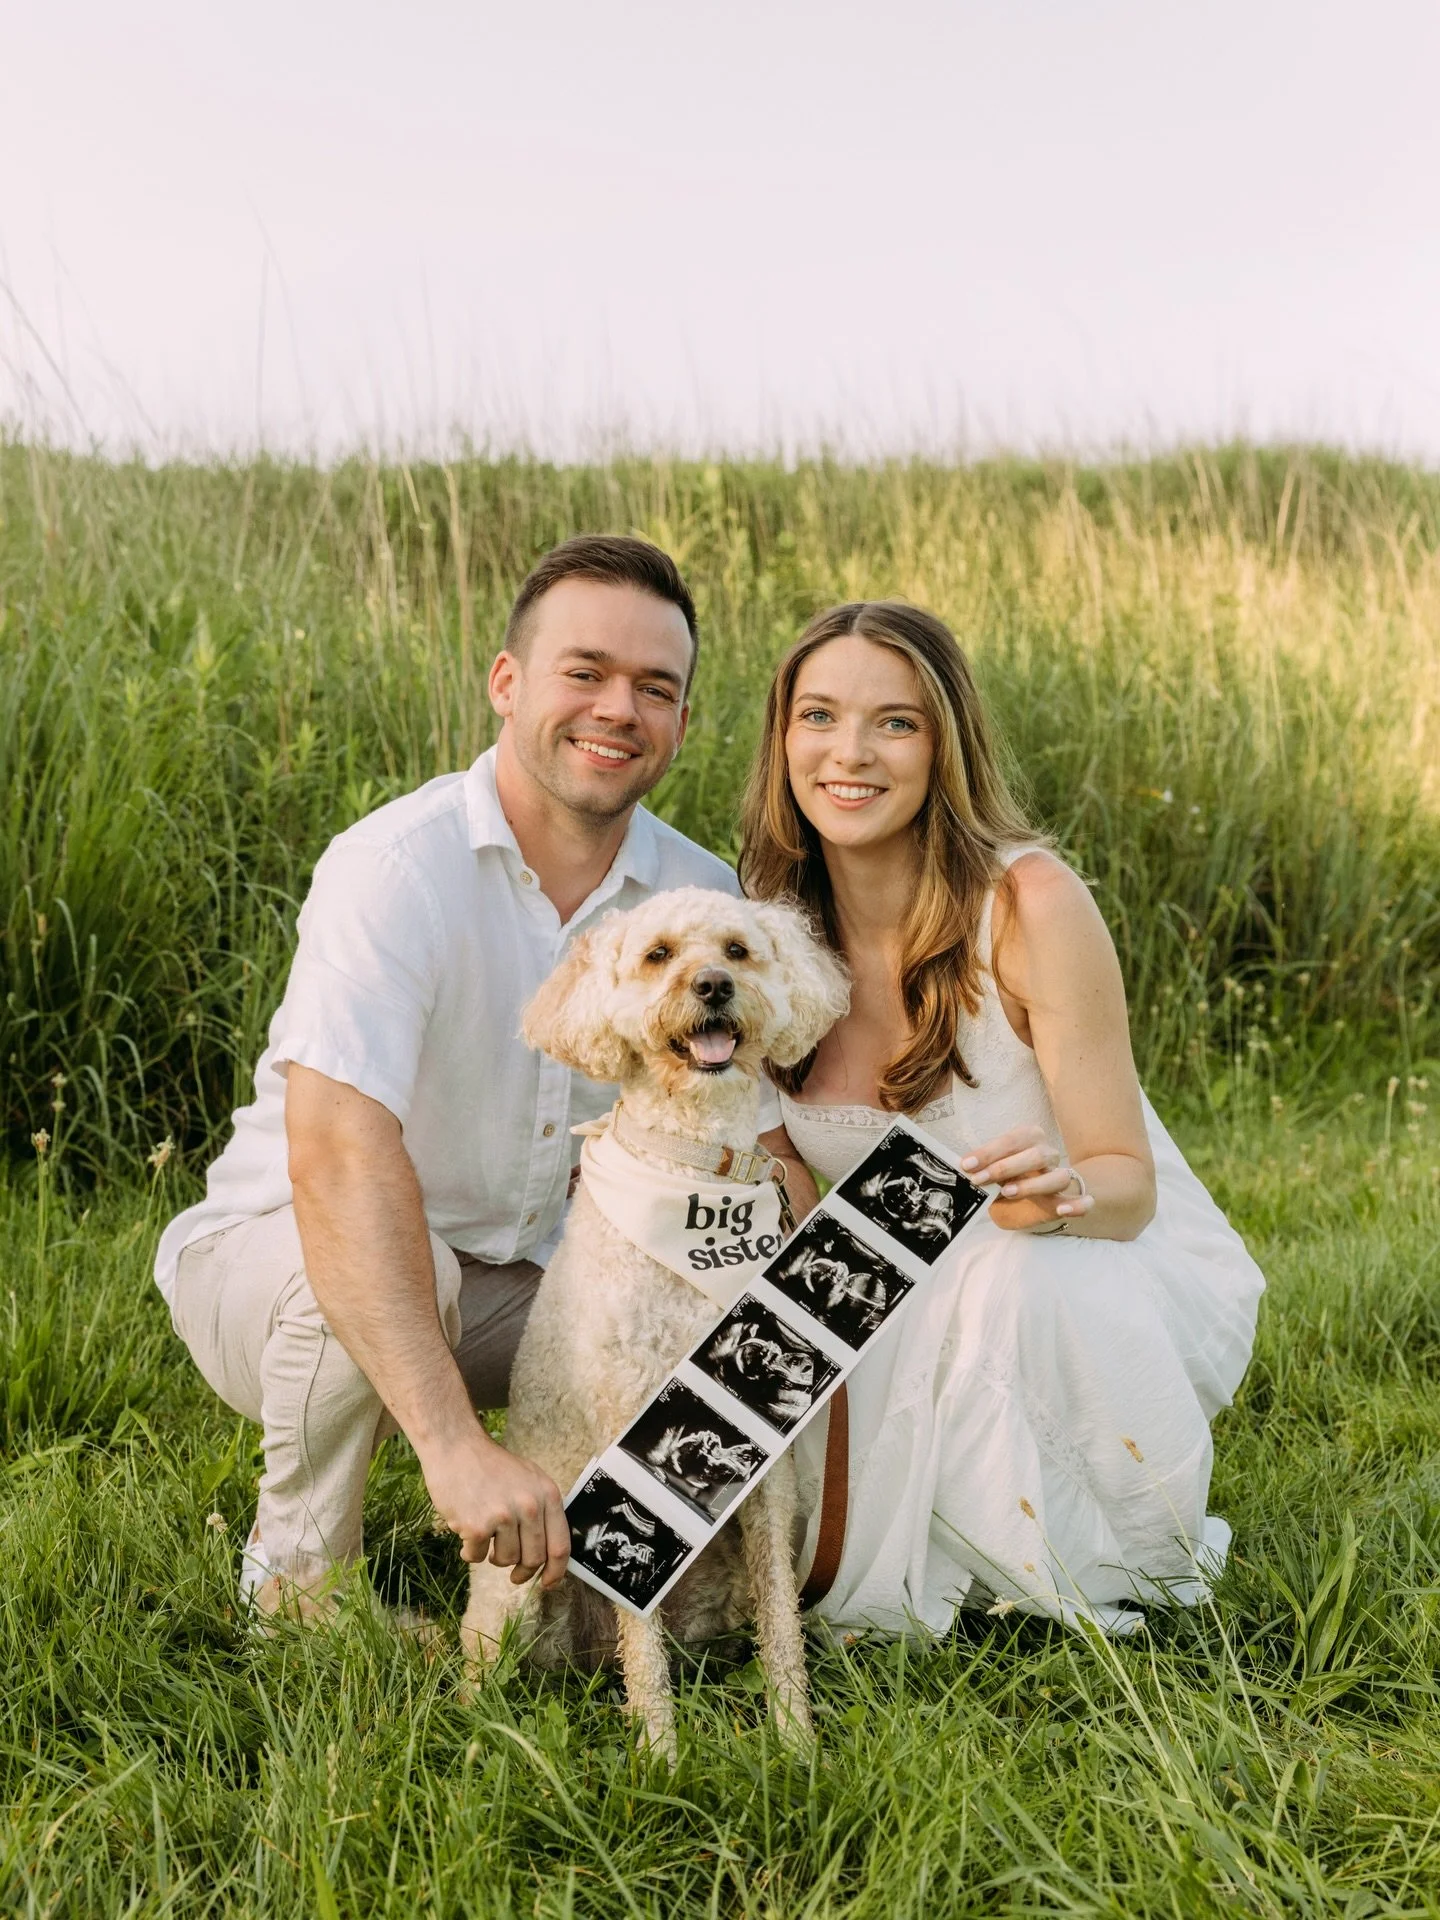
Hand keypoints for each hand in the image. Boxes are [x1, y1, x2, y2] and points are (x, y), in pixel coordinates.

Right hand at [420, 1429, 569, 1588]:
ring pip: (505, 1560)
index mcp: (547, 1494)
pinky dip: (470, 1551)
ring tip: (487, 1537)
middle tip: (514, 1573)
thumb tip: (551, 1554)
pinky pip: (476, 1557)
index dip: (556, 1571)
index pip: (560, 1545)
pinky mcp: (476, 1526)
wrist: (456, 1447)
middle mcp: (529, 1505)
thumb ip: (542, 1510)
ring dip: (494, 1557)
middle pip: (534, 1558)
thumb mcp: (529, 1479)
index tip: (548, 1583)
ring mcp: (503, 1516)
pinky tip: (466, 1531)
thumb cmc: (492, 1466)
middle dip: (523, 1571)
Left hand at [961, 1125, 1094, 1234]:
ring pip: (1058, 1177)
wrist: (1027, 1200)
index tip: (967, 1164)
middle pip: (1036, 1155)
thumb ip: (982, 1167)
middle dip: (1005, 1166)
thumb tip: (962, 1167)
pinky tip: (1063, 1210)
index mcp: (1029, 1138)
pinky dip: (1078, 1205)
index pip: (1013, 1139)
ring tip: (1008, 1192)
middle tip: (979, 1179)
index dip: (989, 1151)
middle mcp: (1048, 1154)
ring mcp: (1060, 1176)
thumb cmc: (1005, 1178)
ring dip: (1032, 1185)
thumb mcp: (991, 1170)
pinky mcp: (1067, 1200)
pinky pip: (1083, 1201)